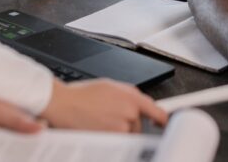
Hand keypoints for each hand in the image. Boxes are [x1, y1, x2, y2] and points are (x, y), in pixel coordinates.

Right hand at [41, 78, 167, 131]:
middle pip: (139, 124)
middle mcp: (130, 112)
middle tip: (110, 116)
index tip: (163, 123)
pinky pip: (118, 141)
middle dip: (129, 123)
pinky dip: (110, 137)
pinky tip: (98, 127)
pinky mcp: (112, 138)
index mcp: (132, 96)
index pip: (157, 111)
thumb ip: (129, 95)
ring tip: (100, 120)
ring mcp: (122, 127)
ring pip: (128, 133)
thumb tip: (139, 104)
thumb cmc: (82, 94)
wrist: (64, 104)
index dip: (162, 119)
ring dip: (119, 131)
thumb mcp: (110, 86)